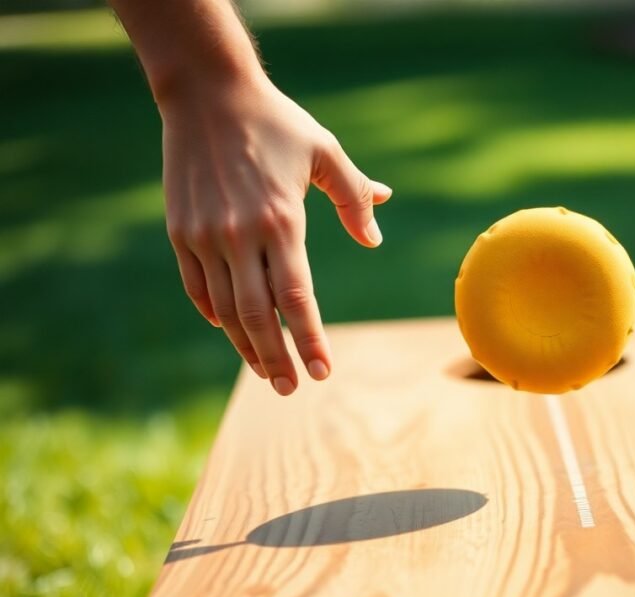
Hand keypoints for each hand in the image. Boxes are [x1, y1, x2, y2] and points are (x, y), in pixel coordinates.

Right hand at [160, 74, 390, 394]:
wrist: (207, 93)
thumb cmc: (276, 122)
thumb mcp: (325, 152)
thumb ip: (353, 197)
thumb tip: (375, 237)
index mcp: (281, 221)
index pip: (296, 298)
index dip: (310, 339)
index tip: (323, 371)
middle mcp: (239, 235)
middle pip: (257, 315)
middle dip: (278, 357)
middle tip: (294, 387)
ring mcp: (205, 236)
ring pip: (225, 308)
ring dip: (246, 345)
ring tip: (267, 371)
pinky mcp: (181, 231)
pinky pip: (197, 286)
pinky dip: (214, 313)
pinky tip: (230, 330)